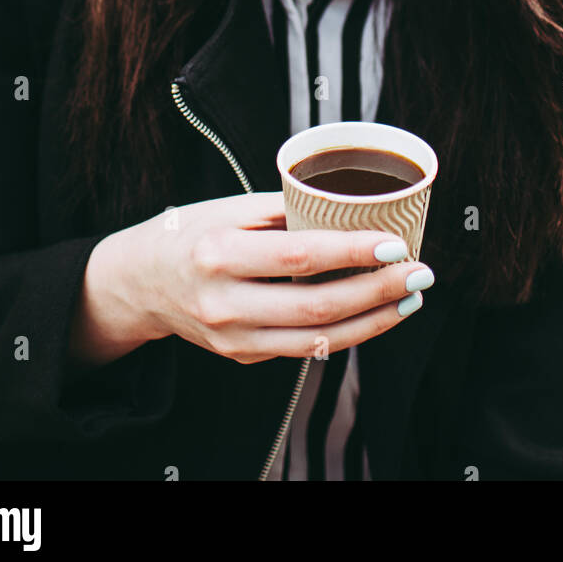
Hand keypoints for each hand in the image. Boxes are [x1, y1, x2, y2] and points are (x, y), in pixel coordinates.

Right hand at [127, 191, 434, 364]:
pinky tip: (375, 311)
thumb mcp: (229, 208)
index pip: (298, 256)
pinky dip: (347, 331)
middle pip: (316, 307)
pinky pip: (305, 348)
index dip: (351, 252)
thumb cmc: (192, 233)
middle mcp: (225, 304)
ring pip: (318, 340)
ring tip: (411, 297)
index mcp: (219, 255)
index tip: (395, 243)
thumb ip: (284, 210)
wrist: (141, 283)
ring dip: (374, 320)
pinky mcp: (244, 357)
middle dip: (377, 291)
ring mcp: (234, 339)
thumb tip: (349, 205)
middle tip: (421, 272)